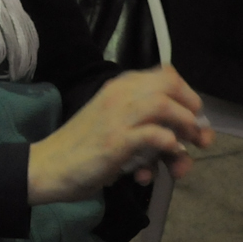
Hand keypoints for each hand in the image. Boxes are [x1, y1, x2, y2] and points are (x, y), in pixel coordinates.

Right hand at [28, 65, 214, 202]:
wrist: (46, 167)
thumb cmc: (80, 149)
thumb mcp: (113, 126)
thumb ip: (145, 124)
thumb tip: (185, 137)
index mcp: (117, 88)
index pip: (166, 74)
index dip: (186, 94)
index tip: (191, 116)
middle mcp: (118, 95)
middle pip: (169, 85)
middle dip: (192, 110)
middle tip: (196, 136)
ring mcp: (116, 116)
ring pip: (164, 105)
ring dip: (183, 128)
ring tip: (181, 153)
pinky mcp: (116, 141)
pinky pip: (155, 135)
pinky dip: (167, 147)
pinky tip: (158, 163)